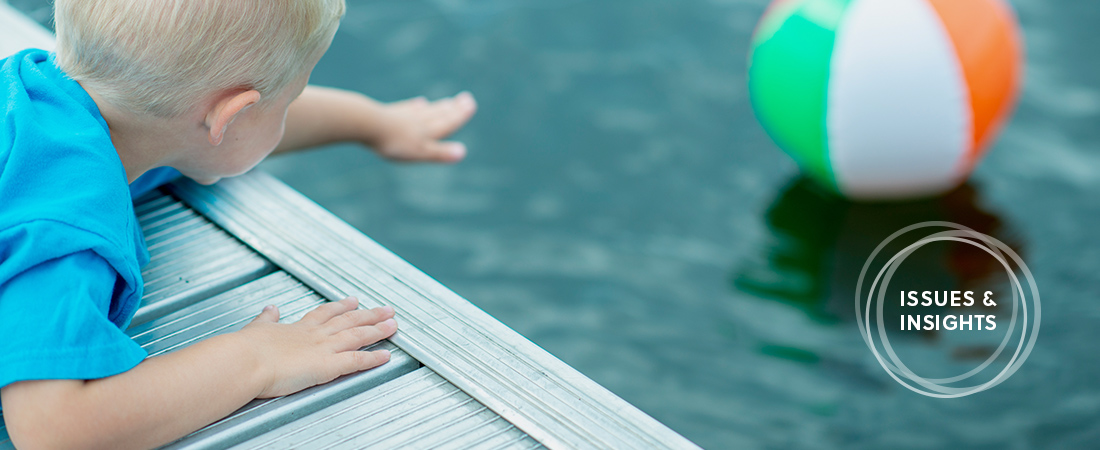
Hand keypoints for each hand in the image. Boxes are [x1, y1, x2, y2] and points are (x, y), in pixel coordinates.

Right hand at [237, 297, 397, 398]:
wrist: (245, 360)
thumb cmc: (245, 349)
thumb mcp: (255, 328)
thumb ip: (265, 319)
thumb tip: (269, 308)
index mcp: (297, 327)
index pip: (325, 313)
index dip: (341, 306)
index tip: (353, 300)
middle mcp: (315, 335)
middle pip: (349, 321)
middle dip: (370, 315)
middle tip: (387, 309)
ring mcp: (323, 349)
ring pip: (358, 336)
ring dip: (377, 331)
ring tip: (394, 325)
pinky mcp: (327, 366)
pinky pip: (356, 361)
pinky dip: (373, 359)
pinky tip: (386, 356)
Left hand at [371, 91, 477, 162]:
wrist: (366, 124)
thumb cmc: (393, 142)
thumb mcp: (418, 152)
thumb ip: (440, 153)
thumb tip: (463, 152)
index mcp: (427, 132)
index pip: (447, 123)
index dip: (459, 115)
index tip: (470, 103)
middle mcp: (418, 122)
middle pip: (438, 114)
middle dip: (452, 109)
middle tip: (464, 99)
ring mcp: (403, 116)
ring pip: (425, 111)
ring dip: (437, 107)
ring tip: (446, 102)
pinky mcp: (388, 114)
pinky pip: (407, 110)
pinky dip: (416, 107)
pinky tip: (418, 103)